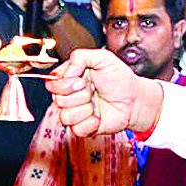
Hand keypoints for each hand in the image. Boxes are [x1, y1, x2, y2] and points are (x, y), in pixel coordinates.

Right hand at [46, 49, 164, 137]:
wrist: (133, 99)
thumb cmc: (119, 79)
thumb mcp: (103, 58)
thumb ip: (80, 57)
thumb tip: (67, 72)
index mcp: (69, 78)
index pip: (51, 83)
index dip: (65, 84)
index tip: (82, 80)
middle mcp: (68, 96)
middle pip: (57, 100)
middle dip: (80, 94)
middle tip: (93, 90)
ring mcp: (74, 113)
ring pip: (65, 116)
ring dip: (86, 109)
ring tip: (96, 103)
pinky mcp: (82, 128)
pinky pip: (77, 129)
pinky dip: (91, 122)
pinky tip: (99, 115)